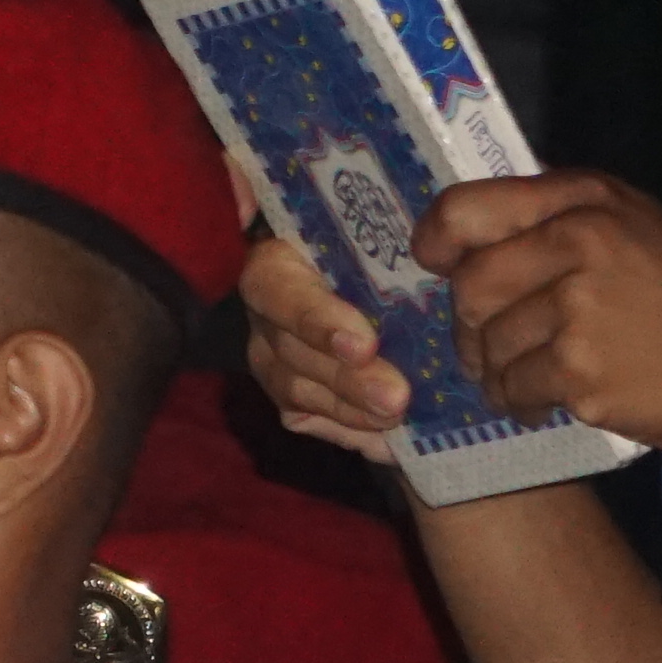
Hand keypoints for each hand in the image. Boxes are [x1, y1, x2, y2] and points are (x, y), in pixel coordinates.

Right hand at [233, 233, 410, 452]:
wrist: (381, 279)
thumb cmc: (378, 244)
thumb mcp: (373, 225)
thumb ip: (371, 225)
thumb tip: (366, 222)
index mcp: (275, 261)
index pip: (277, 291)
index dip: (318, 321)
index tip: (365, 342)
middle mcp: (263, 314)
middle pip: (291, 351)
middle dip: (347, 378)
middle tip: (397, 396)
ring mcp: (271, 359)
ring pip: (297, 392)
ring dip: (351, 409)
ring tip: (398, 417)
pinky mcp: (288, 398)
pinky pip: (312, 421)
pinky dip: (353, 433)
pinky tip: (389, 440)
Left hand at [405, 170, 661, 458]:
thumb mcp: (634, 229)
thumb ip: (557, 221)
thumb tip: (461, 237)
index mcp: (586, 201)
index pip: (467, 208)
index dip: (436, 240)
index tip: (434, 264)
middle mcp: (580, 242)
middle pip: (470, 286)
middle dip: (471, 325)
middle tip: (494, 345)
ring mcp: (580, 306)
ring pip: (488, 343)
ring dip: (499, 370)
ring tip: (539, 374)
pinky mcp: (581, 368)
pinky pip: (512, 387)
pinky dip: (521, 402)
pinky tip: (554, 400)